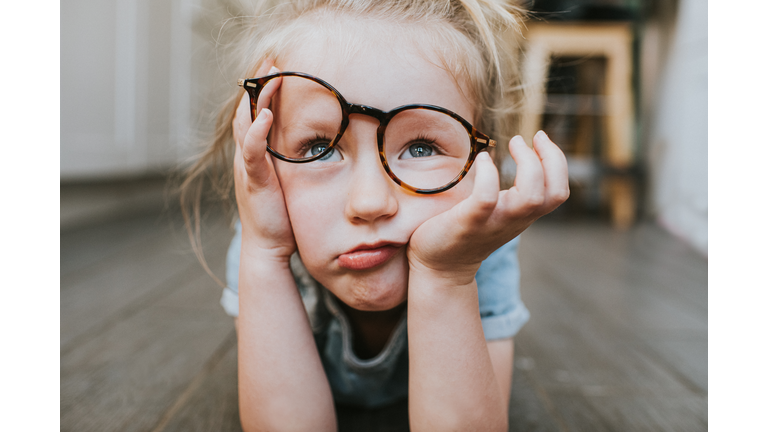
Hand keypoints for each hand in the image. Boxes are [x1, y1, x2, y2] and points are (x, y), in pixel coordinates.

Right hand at [233, 61, 295, 260]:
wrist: (270, 247)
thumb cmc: (283, 215)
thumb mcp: (291, 180)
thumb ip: (297, 160)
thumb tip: (320, 143)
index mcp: (257, 154)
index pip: (256, 113)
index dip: (264, 91)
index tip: (278, 68)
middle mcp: (248, 157)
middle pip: (247, 111)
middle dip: (259, 85)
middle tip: (273, 62)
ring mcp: (249, 168)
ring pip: (246, 124)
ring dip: (259, 99)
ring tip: (271, 76)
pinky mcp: (255, 182)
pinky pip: (252, 152)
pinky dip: (257, 132)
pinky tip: (266, 116)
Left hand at [407, 131, 568, 283]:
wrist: (439, 268)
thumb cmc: (462, 232)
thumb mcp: (493, 212)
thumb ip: (503, 194)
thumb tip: (497, 158)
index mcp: (522, 215)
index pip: (558, 192)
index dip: (557, 162)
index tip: (540, 139)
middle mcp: (514, 219)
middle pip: (554, 194)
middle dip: (551, 158)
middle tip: (526, 138)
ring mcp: (493, 223)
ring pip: (530, 198)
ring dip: (528, 163)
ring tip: (512, 142)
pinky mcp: (468, 223)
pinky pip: (486, 199)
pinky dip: (488, 175)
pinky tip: (482, 159)